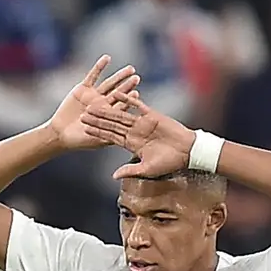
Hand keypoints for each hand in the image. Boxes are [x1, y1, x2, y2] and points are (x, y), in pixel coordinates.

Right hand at [46, 56, 140, 152]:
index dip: (128, 99)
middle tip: (136, 78)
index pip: (122, 105)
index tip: (136, 93)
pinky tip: (107, 58)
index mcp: (109, 115)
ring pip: (109, 83)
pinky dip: (99, 67)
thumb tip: (127, 135)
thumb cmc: (80, 140)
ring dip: (119, 76)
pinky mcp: (83, 88)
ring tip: (130, 69)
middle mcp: (104, 103)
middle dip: (127, 85)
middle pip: (118, 92)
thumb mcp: (97, 140)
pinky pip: (93, 75)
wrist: (60, 134)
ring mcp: (94, 95)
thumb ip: (111, 135)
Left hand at [81, 93, 198, 179]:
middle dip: (97, 119)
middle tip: (82, 114)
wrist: (187, 151)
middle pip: (112, 124)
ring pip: (121, 115)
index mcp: (131, 144)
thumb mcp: (147, 169)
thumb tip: (113, 176)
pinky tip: (116, 94)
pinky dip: (128, 100)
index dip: (98, 132)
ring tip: (94, 104)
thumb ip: (130, 171)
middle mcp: (134, 132)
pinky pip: (138, 106)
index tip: (85, 129)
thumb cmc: (168, 162)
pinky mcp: (152, 115)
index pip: (111, 137)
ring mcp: (142, 123)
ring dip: (107, 110)